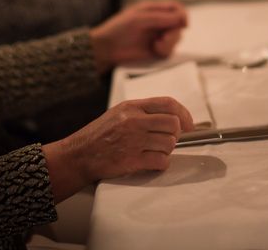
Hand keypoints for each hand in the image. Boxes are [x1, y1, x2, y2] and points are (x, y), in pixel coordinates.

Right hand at [43, 97, 194, 201]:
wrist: (78, 155)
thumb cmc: (100, 135)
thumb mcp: (119, 113)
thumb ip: (144, 112)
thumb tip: (173, 117)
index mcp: (132, 107)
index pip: (168, 103)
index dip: (184, 114)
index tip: (189, 124)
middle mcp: (134, 121)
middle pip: (173, 124)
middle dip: (175, 134)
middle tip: (167, 140)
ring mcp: (133, 140)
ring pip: (169, 143)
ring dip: (167, 150)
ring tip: (153, 151)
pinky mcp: (132, 160)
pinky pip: (161, 161)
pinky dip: (161, 163)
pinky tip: (151, 162)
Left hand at [89, 1, 187, 72]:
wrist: (106, 49)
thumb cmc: (118, 29)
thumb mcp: (139, 19)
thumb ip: (161, 17)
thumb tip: (182, 18)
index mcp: (153, 10)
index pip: (176, 8)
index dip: (183, 15)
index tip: (183, 23)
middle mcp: (158, 22)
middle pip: (179, 24)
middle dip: (174, 32)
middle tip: (164, 38)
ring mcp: (158, 36)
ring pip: (176, 38)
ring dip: (169, 43)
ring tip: (156, 45)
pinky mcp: (156, 50)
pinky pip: (170, 50)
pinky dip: (165, 51)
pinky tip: (154, 50)